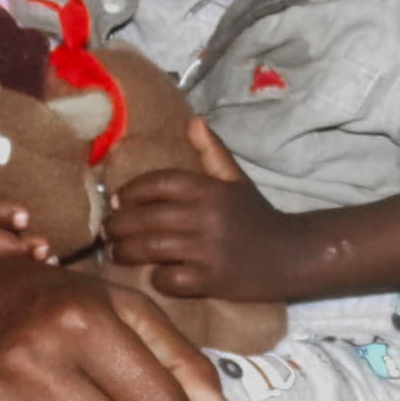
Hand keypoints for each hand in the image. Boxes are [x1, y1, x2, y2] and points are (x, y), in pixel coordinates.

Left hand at [105, 117, 296, 298]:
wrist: (293, 255)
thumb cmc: (257, 216)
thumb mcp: (237, 180)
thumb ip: (212, 152)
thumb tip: (193, 120)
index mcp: (209, 189)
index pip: (159, 182)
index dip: (132, 191)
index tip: (118, 201)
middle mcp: (207, 216)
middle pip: (147, 217)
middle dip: (119, 226)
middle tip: (107, 231)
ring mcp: (209, 249)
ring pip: (152, 249)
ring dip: (127, 252)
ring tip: (116, 252)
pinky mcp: (213, 280)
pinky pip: (171, 280)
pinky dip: (158, 278)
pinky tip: (156, 274)